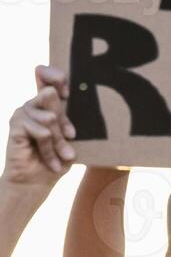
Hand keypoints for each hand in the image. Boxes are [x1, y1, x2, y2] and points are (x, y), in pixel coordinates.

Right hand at [4, 66, 76, 188]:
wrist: (39, 180)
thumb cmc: (58, 157)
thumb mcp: (68, 135)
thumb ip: (64, 114)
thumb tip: (53, 92)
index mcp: (49, 102)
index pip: (49, 75)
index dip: (57, 77)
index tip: (66, 91)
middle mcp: (34, 104)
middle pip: (52, 97)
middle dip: (64, 124)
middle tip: (69, 140)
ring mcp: (23, 113)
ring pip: (49, 118)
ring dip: (59, 140)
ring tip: (63, 154)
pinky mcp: (16, 125)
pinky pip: (41, 130)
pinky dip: (50, 147)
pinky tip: (52, 159)